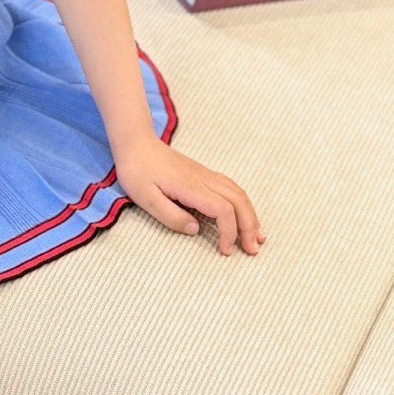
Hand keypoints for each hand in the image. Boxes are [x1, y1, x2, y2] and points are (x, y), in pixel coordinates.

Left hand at [112, 134, 264, 256]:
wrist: (136, 144)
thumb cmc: (137, 172)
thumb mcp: (145, 198)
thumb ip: (171, 216)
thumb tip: (196, 230)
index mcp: (190, 186)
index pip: (222, 209)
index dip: (230, 232)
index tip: (225, 250)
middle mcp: (203, 179)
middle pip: (238, 200)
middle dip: (250, 226)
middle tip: (253, 250)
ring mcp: (205, 174)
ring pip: (238, 193)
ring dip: (250, 215)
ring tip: (257, 236)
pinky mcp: (203, 174)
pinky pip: (231, 188)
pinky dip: (242, 204)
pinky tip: (244, 215)